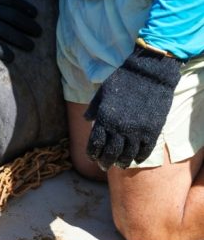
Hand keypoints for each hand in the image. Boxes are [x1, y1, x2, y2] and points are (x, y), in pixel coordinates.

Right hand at [0, 0, 40, 61]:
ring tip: (31, 47)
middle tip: (39, 33)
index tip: (35, 14)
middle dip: (28, 25)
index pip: (13, 1)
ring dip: (20, 39)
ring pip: (6, 32)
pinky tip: (12, 57)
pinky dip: (3, 51)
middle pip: (14, 17)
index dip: (26, 8)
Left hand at [84, 44, 181, 169]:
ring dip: (122, 162)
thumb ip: (93, 109)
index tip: (92, 158)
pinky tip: (136, 160)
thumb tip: (87, 120)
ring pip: (127, 155)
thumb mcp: (101, 93)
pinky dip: (139, 158)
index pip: (95, 144)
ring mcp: (136, 131)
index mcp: (104, 119)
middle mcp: (119, 128)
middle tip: (103, 166)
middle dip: (105, 162)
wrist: (148, 73)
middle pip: (110, 153)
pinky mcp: (152, 131)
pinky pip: (145, 150)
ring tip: (119, 165)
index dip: (92, 154)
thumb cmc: (122, 80)